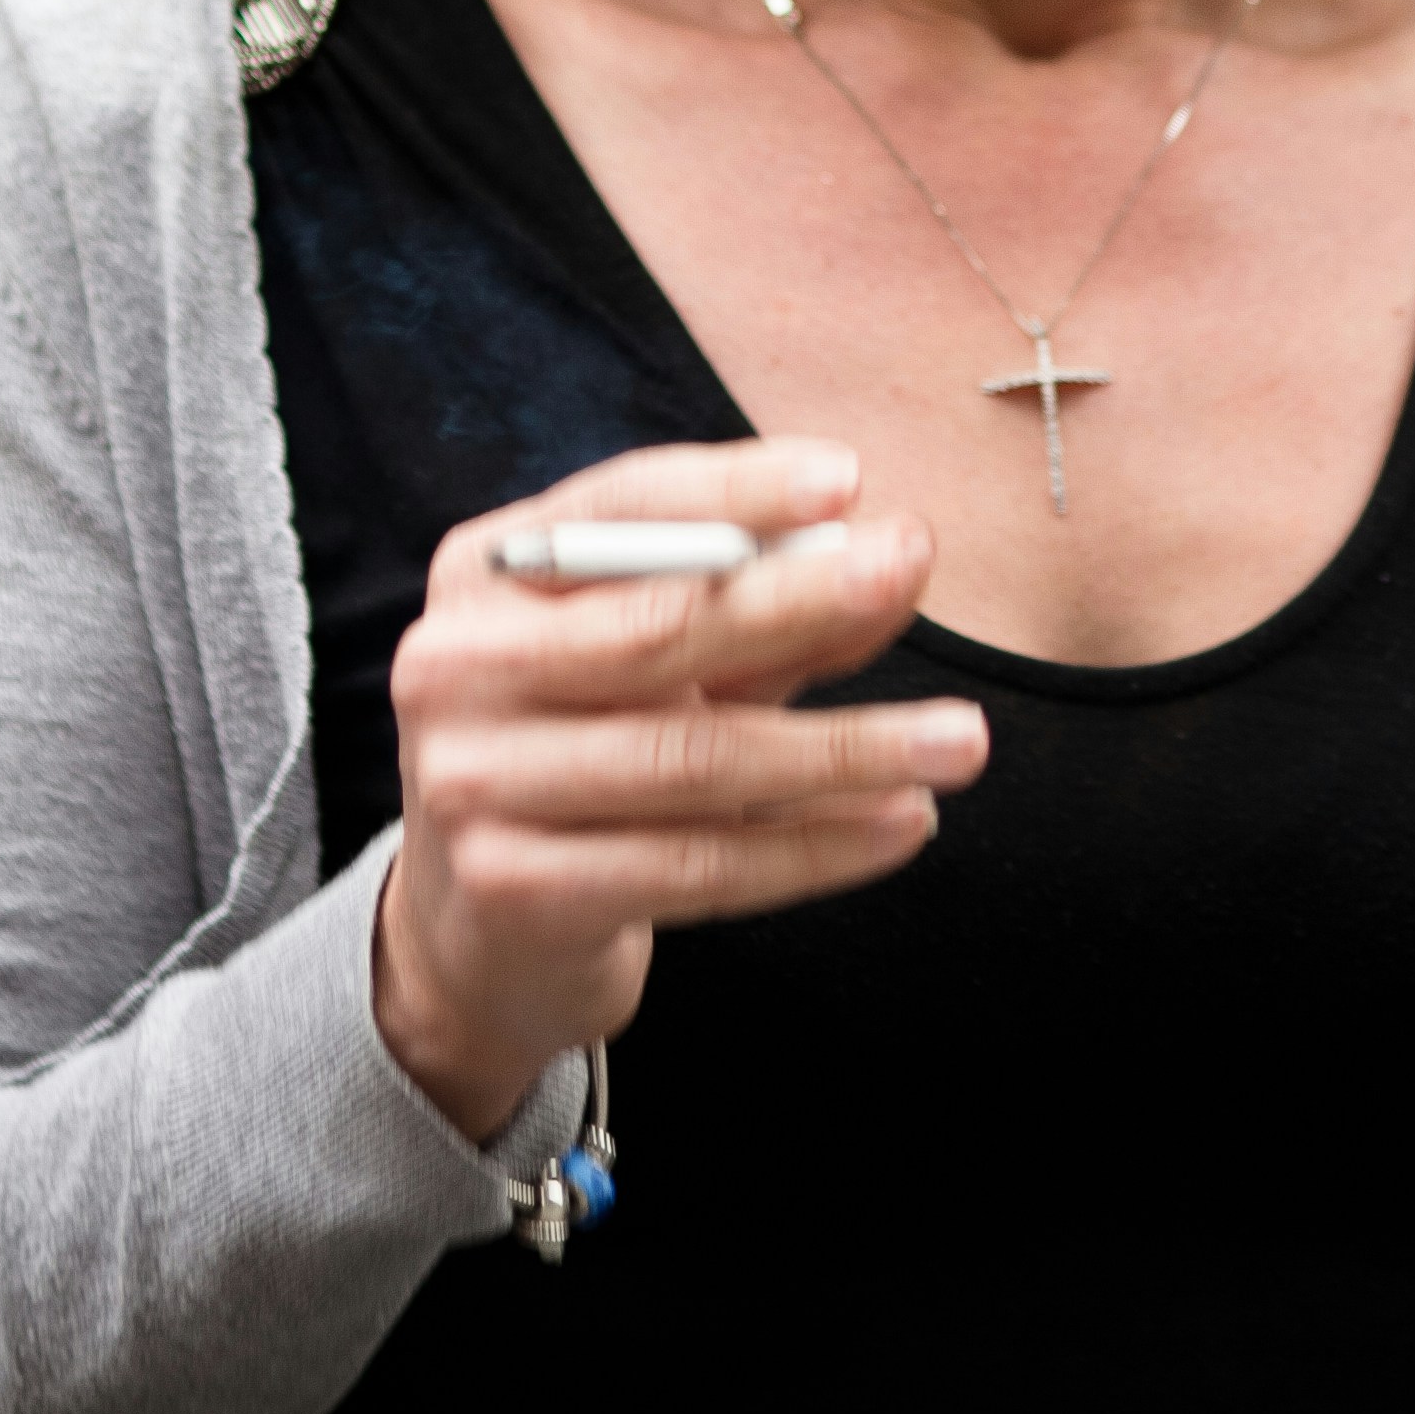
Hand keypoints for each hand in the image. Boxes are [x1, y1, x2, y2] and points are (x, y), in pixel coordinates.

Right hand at [371, 438, 984, 1138]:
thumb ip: (776, 610)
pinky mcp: (515, 892)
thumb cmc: (599, 751)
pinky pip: (698, 864)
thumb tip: (901, 557)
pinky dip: (817, 845)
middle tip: (911, 570)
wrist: (486, 935)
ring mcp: (471, 783)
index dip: (733, 488)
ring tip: (961, 739)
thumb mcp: (678, 665)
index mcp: (485, 572)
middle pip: (655, 626)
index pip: (618, 507)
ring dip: (846, 747)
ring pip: (693, 759)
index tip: (848, 478)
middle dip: (801, 596)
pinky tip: (906, 822)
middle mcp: (454, 666)